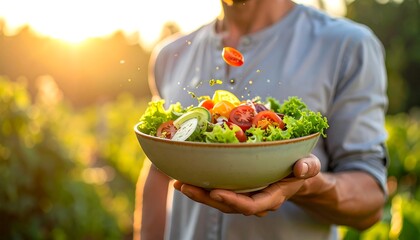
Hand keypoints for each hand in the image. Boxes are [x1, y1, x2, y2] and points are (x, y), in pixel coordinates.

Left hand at [173, 154, 320, 216]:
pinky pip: (217, 191)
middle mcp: (255, 200)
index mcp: (272, 197)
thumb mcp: (310, 165)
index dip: (233, 201)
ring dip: (198, 193)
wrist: (295, 175)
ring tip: (178, 183)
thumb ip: (308, 167)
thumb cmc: (302, 168)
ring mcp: (244, 196)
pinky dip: (201, 186)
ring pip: (219, 201)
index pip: (251, 205)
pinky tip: (185, 178)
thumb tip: (301, 168)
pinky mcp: (237, 189)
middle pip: (228, 206)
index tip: (216, 192)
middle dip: (205, 198)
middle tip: (185, 186)